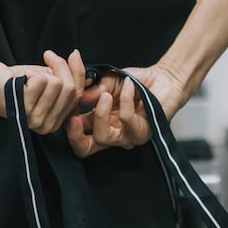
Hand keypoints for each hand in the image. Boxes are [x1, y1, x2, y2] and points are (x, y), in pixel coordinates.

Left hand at [0, 50, 86, 133]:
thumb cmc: (16, 81)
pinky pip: (43, 80)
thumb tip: (89, 75)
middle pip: (71, 89)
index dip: (77, 71)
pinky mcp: (26, 108)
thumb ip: (67, 81)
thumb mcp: (48, 80)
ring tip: (29, 76)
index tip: (73, 53)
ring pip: (58, 84)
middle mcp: (47, 126)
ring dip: (43, 71)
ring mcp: (36, 119)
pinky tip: (20, 80)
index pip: (78, 95)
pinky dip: (31, 73)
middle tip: (48, 56)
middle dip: (61, 66)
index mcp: (55, 122)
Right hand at [66, 63, 189, 157]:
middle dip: (75, 135)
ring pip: (104, 137)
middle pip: (85, 149)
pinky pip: (127, 120)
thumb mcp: (108, 81)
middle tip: (72, 118)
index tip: (65, 103)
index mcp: (99, 123)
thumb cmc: (134, 82)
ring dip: (101, 114)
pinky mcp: (143, 133)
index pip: (76, 133)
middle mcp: (112, 134)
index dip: (67, 121)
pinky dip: (125, 100)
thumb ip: (93, 88)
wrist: (162, 78)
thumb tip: (77, 96)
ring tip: (105, 95)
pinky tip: (129, 85)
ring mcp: (128, 137)